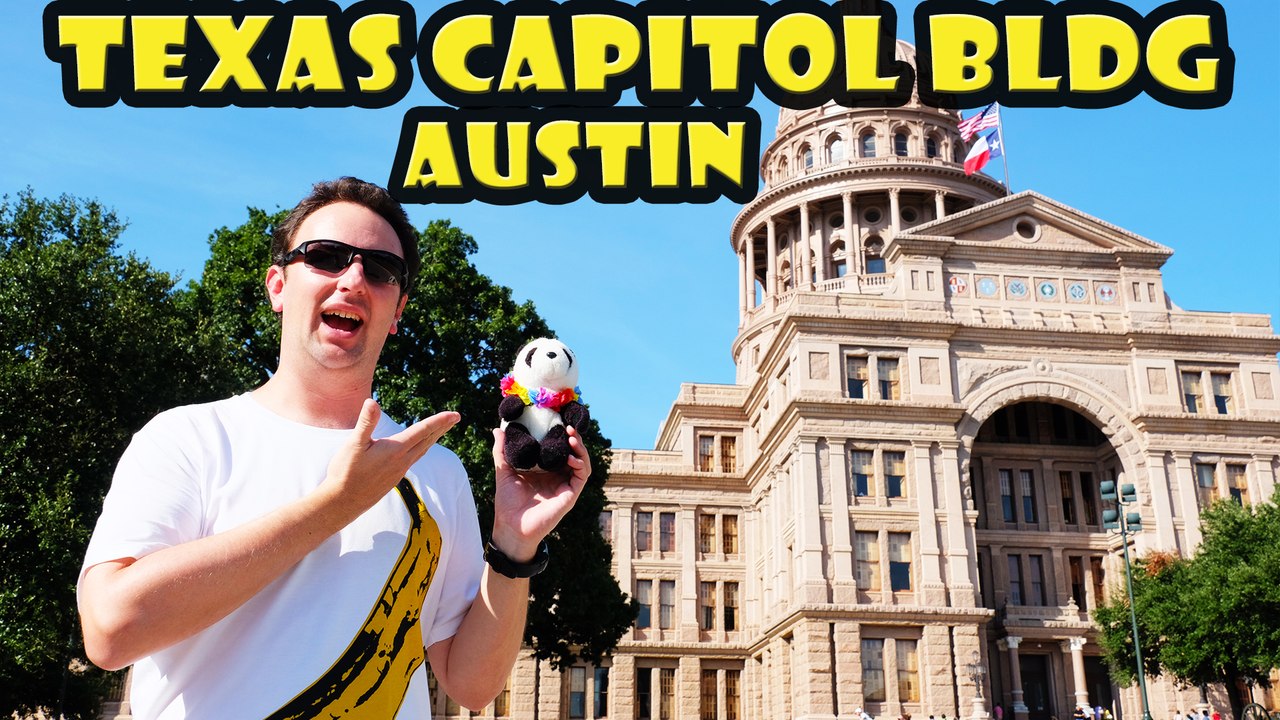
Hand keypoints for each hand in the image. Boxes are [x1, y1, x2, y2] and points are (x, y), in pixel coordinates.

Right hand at [319, 399, 459, 519]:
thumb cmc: (346, 472)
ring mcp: (399, 471)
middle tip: (455, 417)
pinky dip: (422, 449)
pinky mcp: (394, 478)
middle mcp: (402, 461)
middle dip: (442, 427)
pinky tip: (418, 449)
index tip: (455, 414)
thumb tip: (372, 402)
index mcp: (396, 449)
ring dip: (433, 438)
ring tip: (441, 430)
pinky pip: (414, 459)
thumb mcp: (354, 444)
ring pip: (422, 451)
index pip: (422, 430)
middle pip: (427, 440)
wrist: (343, 502)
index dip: (439, 420)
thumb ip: (366, 423)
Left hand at [490, 426, 590, 561]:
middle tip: (567, 426)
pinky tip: (570, 456)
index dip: (562, 435)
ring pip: (582, 462)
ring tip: (571, 436)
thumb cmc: (507, 502)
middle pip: (574, 453)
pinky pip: (582, 476)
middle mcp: (558, 476)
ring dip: (581, 448)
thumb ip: (502, 451)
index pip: (559, 448)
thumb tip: (497, 430)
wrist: (511, 526)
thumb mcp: (504, 471)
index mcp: (545, 470)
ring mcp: (565, 485)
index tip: (559, 421)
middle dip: (574, 438)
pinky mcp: (570, 494)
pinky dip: (580, 463)